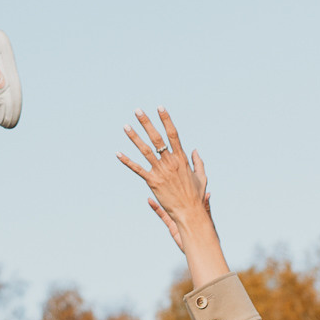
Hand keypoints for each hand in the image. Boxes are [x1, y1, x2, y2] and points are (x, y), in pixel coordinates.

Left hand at [117, 109, 229, 285]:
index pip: (173, 134)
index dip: (166, 120)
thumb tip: (195, 149)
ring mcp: (161, 171)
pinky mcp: (152, 182)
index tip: (160, 107)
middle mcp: (170, 162)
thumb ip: (198, 162)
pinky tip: (118, 153)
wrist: (189, 212)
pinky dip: (127, 161)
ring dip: (134, 137)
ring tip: (125, 126)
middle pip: (157, 138)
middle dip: (147, 123)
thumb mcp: (201, 177)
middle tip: (138, 110)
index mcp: (182, 158)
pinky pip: (137, 169)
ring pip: (145, 150)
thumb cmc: (196, 196)